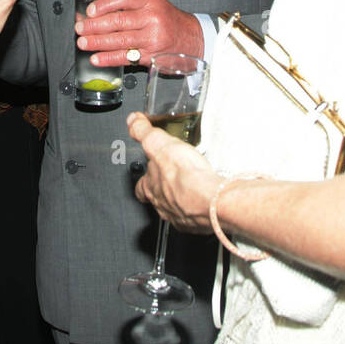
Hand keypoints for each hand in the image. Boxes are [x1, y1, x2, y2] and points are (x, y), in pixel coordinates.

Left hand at [75, 0, 201, 66]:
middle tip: (79, 28)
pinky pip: (126, 57)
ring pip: (120, 40)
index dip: (104, 4)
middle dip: (95, 26)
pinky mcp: (152, 56)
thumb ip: (130, 9)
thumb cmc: (170, 21)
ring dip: (98, 42)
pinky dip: (109, 58)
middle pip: (118, 21)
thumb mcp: (155, 6)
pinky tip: (97, 58)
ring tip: (82, 43)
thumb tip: (97, 14)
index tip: (90, 11)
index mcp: (151, 3)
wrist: (195, 39)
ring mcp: (152, 39)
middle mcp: (152, 19)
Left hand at [128, 113, 219, 232]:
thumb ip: (144, 133)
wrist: (211, 200)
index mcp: (150, 187)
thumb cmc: (185, 176)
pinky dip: (200, 206)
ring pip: (177, 207)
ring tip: (193, 185)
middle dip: (165, 187)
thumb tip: (133, 121)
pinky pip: (196, 215)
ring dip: (183, 197)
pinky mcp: (199, 221)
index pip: (140, 185)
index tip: (148, 171)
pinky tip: (207, 197)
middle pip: (158, 197)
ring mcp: (180, 215)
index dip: (144, 178)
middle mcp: (162, 204)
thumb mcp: (159, 144)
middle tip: (175, 177)